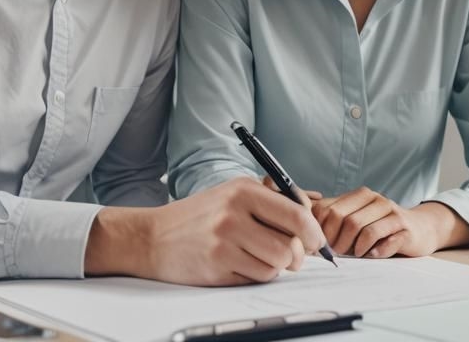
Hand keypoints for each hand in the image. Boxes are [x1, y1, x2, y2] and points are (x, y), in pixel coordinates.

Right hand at [87, 177, 325, 285]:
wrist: (153, 236)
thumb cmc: (200, 215)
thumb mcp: (233, 193)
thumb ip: (271, 202)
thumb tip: (310, 223)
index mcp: (243, 191)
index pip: (296, 213)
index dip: (313, 232)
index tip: (315, 241)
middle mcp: (234, 214)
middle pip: (289, 245)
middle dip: (296, 255)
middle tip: (292, 256)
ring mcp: (224, 242)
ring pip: (275, 265)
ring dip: (274, 266)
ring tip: (258, 257)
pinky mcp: (217, 267)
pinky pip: (256, 278)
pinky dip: (256, 275)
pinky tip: (240, 264)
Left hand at [313, 188, 463, 257]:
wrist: (420, 228)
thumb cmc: (380, 225)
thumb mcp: (356, 215)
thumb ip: (331, 214)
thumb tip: (298, 218)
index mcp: (360, 195)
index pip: (330, 210)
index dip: (320, 230)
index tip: (318, 246)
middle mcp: (376, 200)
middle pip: (345, 220)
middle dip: (336, 241)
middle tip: (337, 254)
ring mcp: (392, 213)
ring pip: (364, 231)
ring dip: (355, 249)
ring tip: (355, 255)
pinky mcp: (406, 230)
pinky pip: (385, 241)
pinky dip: (375, 252)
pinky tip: (372, 255)